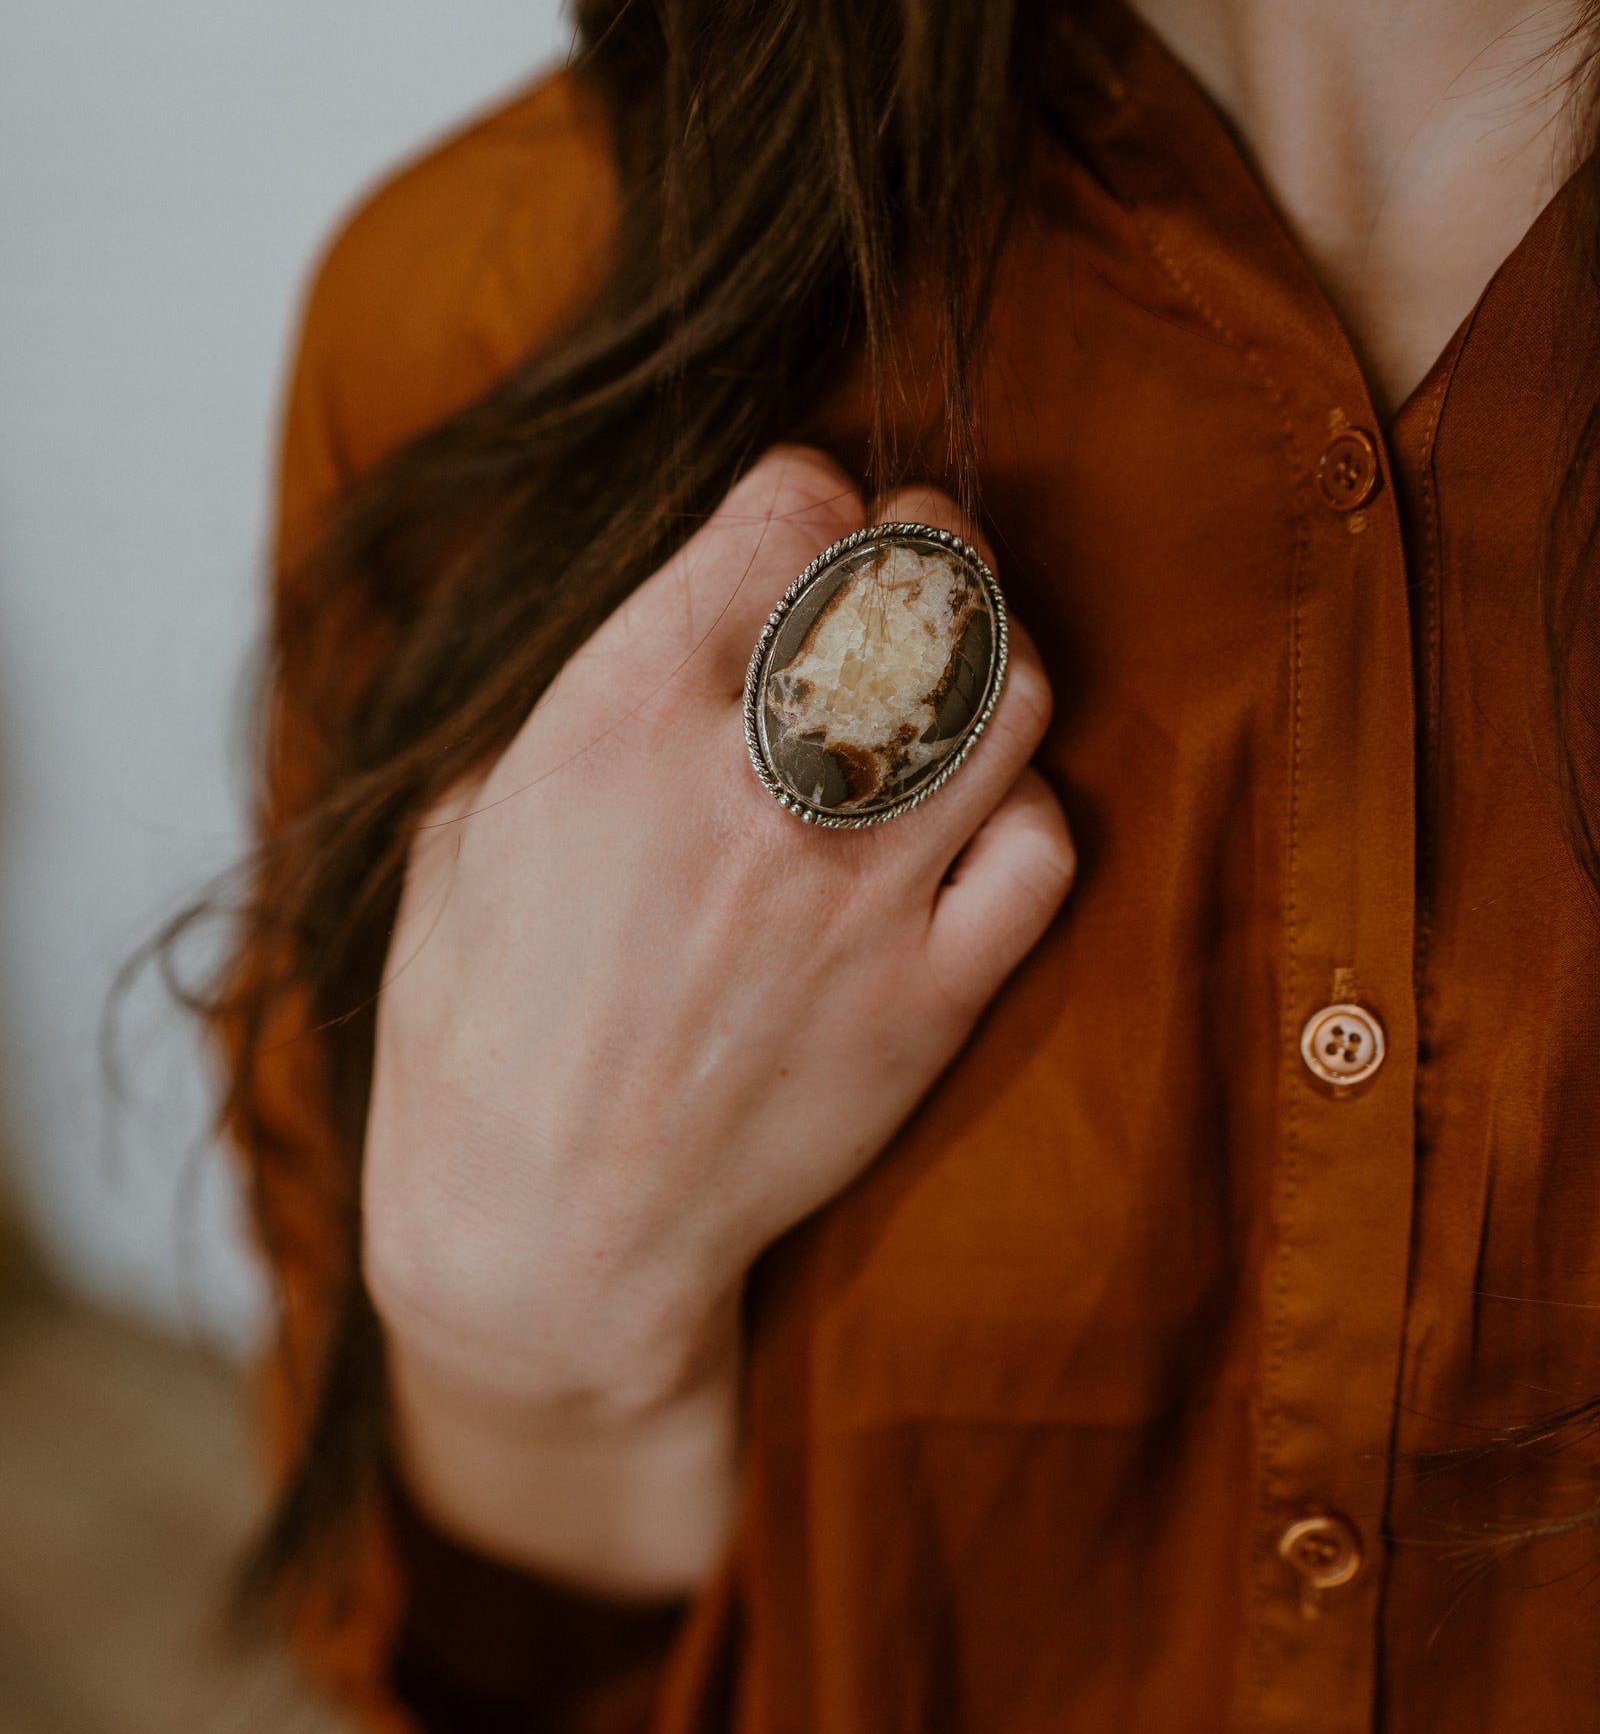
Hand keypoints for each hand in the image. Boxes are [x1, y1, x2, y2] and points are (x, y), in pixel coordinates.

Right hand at [364, 447, 1073, 1473]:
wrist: (541, 1240)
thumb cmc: (475, 1037)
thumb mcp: (462, 832)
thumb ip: (569, 711)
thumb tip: (654, 636)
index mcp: (620, 722)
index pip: (786, 511)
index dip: (804, 493)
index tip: (800, 518)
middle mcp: (758, 789)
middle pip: (924, 579)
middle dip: (927, 539)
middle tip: (916, 552)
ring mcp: (860, 897)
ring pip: (1011, 696)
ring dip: (992, 657)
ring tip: (958, 672)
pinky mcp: (931, 1000)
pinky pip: (1044, 849)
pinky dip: (1024, 810)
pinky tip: (977, 818)